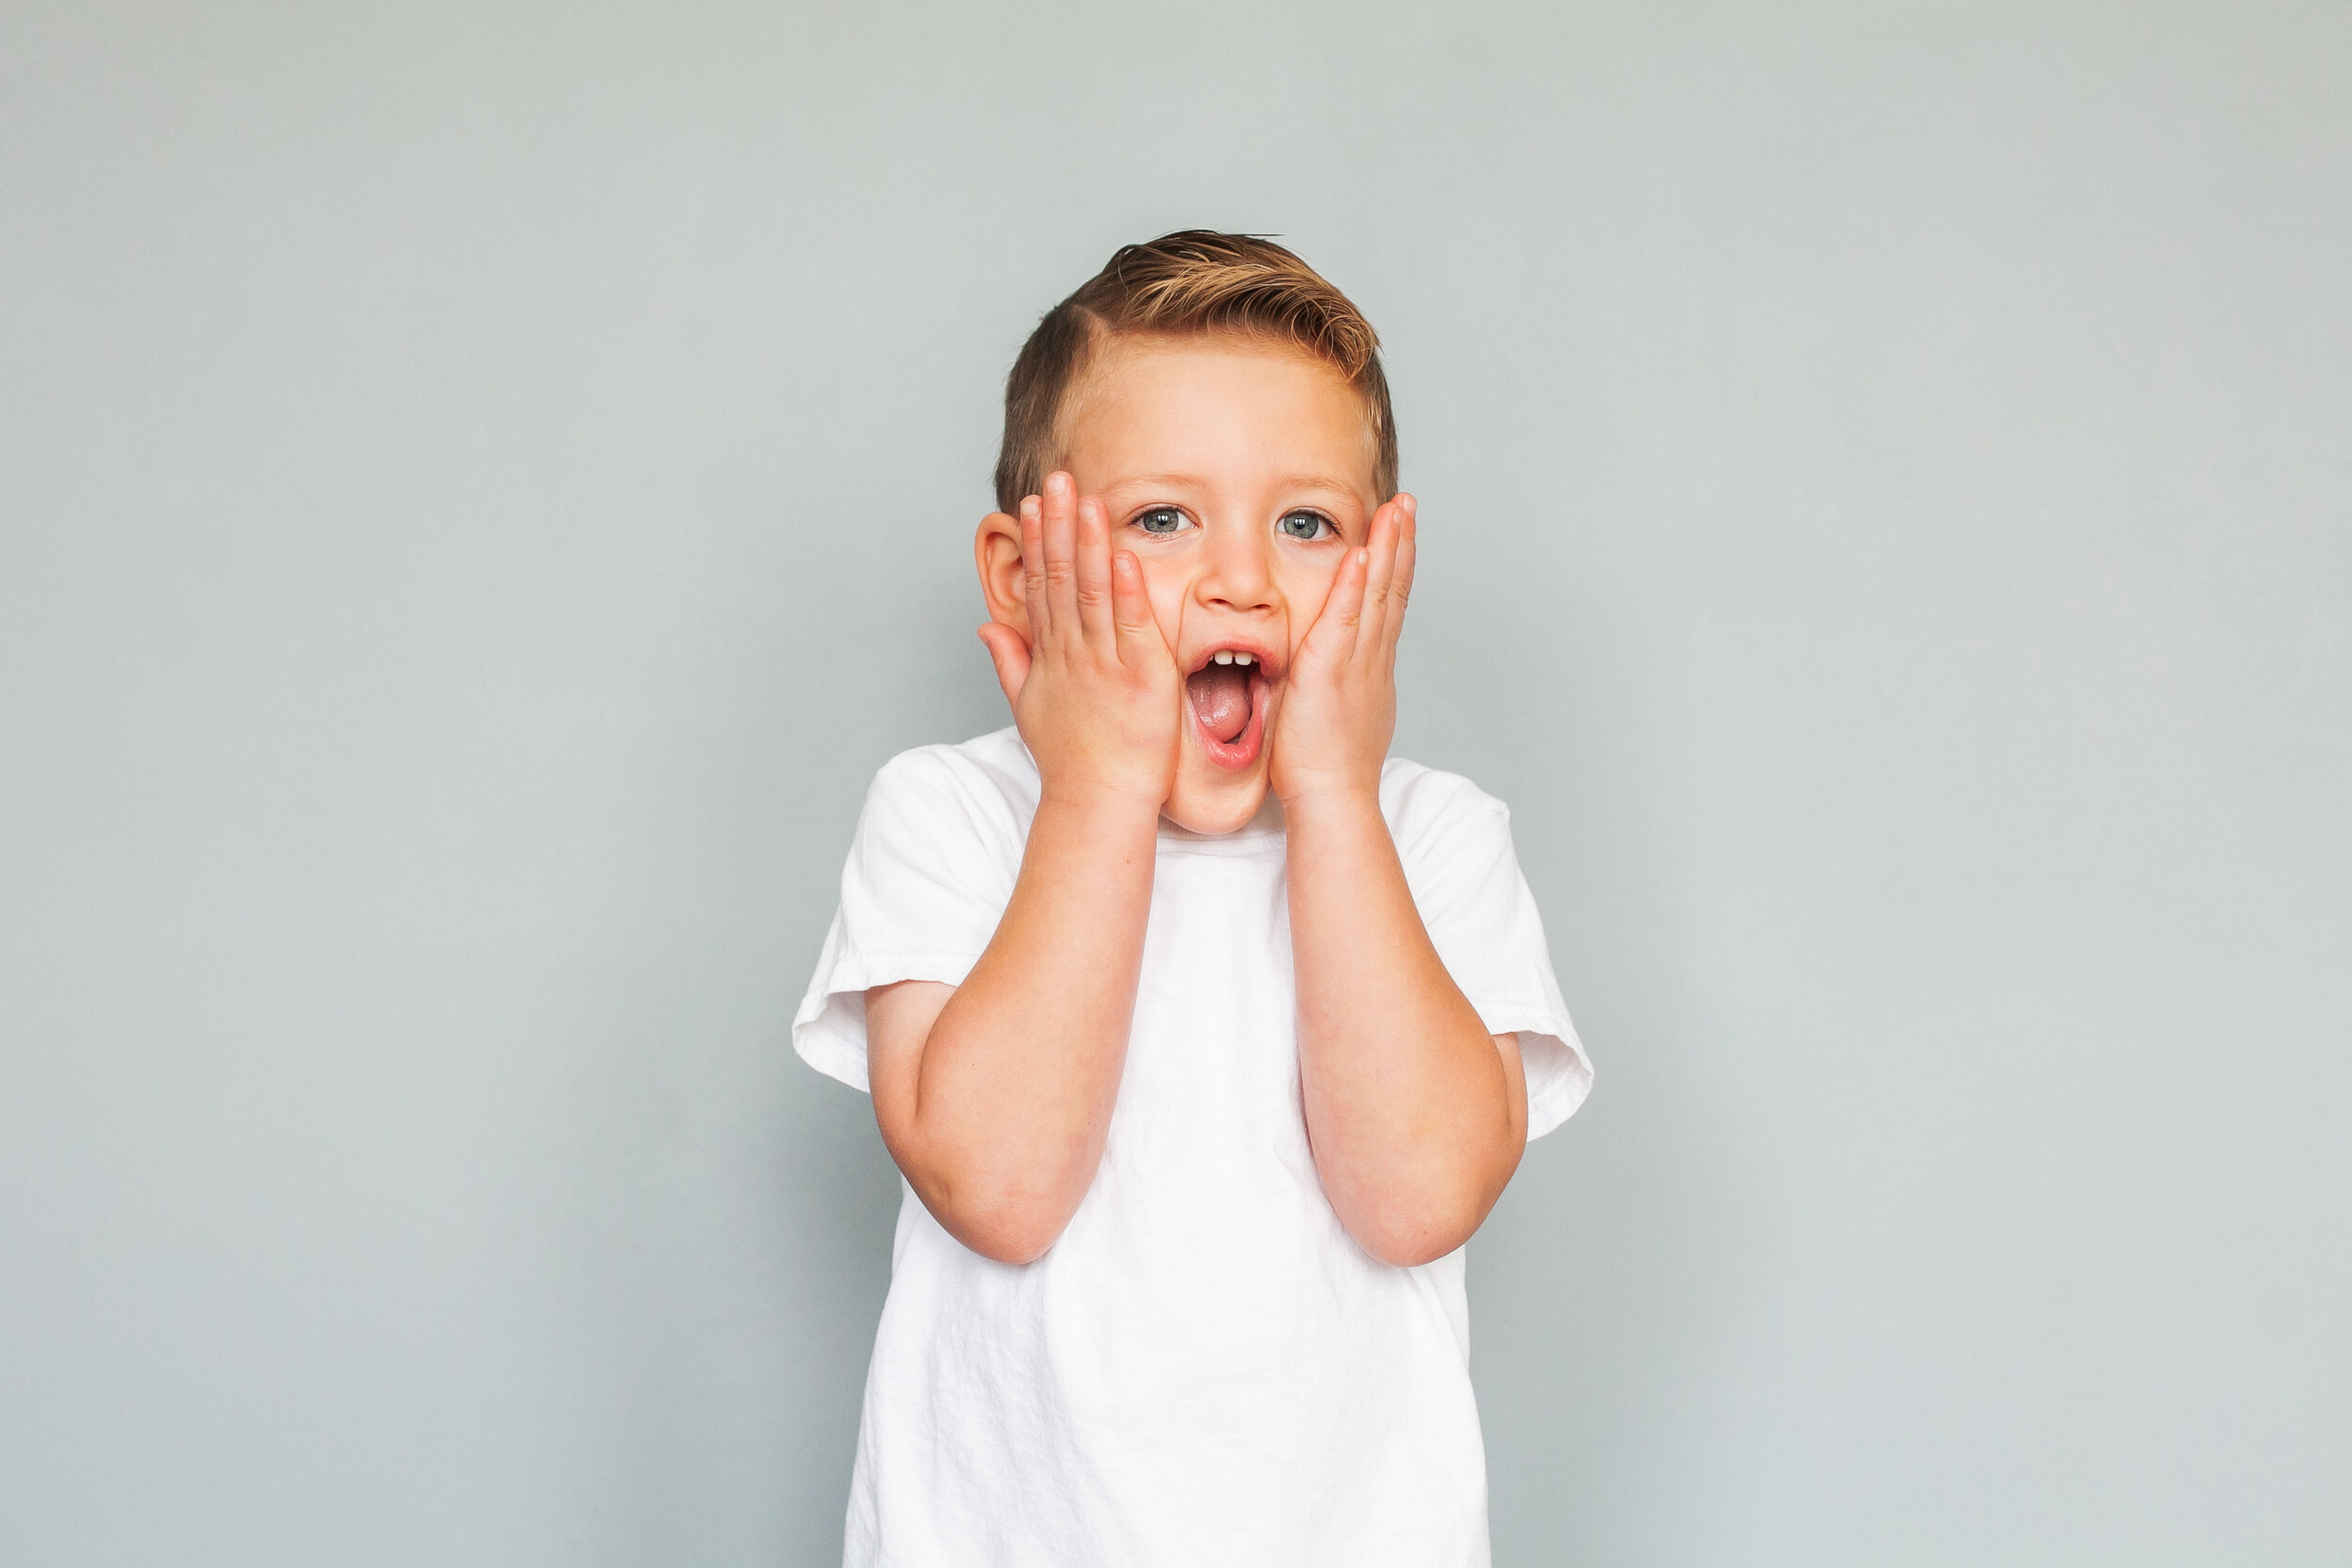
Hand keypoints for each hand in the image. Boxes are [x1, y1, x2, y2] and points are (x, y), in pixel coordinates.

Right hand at [978, 472, 1181, 809]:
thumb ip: (1009, 663)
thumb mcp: (1028, 708)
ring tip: (1086, 500)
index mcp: (1051, 657)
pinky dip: (1127, 591)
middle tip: (1056, 479)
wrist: (1097, 803)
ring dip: (1089, 544)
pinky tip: (1123, 555)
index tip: (1032, 505)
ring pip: (1093, 593)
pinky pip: (1133, 626)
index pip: (1039, 588)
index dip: (1036, 543)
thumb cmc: (1071, 762)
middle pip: (1060, 578)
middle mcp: (1073, 654)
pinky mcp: (1141, 678)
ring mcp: (1105, 664)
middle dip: (1058, 526)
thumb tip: (987, 627)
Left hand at [1270, 493, 1416, 807]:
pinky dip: (1355, 583)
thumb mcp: (1333, 715)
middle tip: (1407, 504)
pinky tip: (1362, 552)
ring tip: (1396, 510)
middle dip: (1401, 543)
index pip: (1387, 606)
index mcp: (1372, 669)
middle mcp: (1373, 659)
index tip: (1398, 534)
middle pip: (1392, 589)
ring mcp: (1358, 663)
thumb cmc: (1326, 770)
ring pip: (1378, 594)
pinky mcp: (1333, 670)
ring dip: (1388, 548)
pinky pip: (1346, 618)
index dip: (1395, 567)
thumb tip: (1318, 674)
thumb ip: (1330, 685)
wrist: (1334, 798)